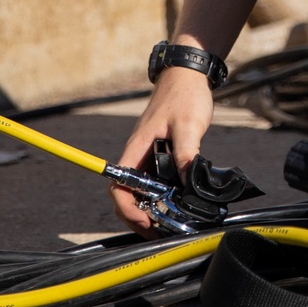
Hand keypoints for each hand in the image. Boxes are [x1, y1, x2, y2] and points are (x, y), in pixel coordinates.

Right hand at [110, 68, 213, 232]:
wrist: (188, 75)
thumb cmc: (184, 95)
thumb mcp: (188, 124)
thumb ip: (187, 153)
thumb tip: (188, 182)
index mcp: (137, 148)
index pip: (119, 185)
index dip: (127, 208)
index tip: (146, 220)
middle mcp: (139, 155)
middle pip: (127, 194)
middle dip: (138, 216)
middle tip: (159, 231)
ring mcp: (149, 156)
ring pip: (141, 190)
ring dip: (151, 208)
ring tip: (169, 224)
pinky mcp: (161, 155)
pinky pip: (155, 182)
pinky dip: (163, 196)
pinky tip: (178, 203)